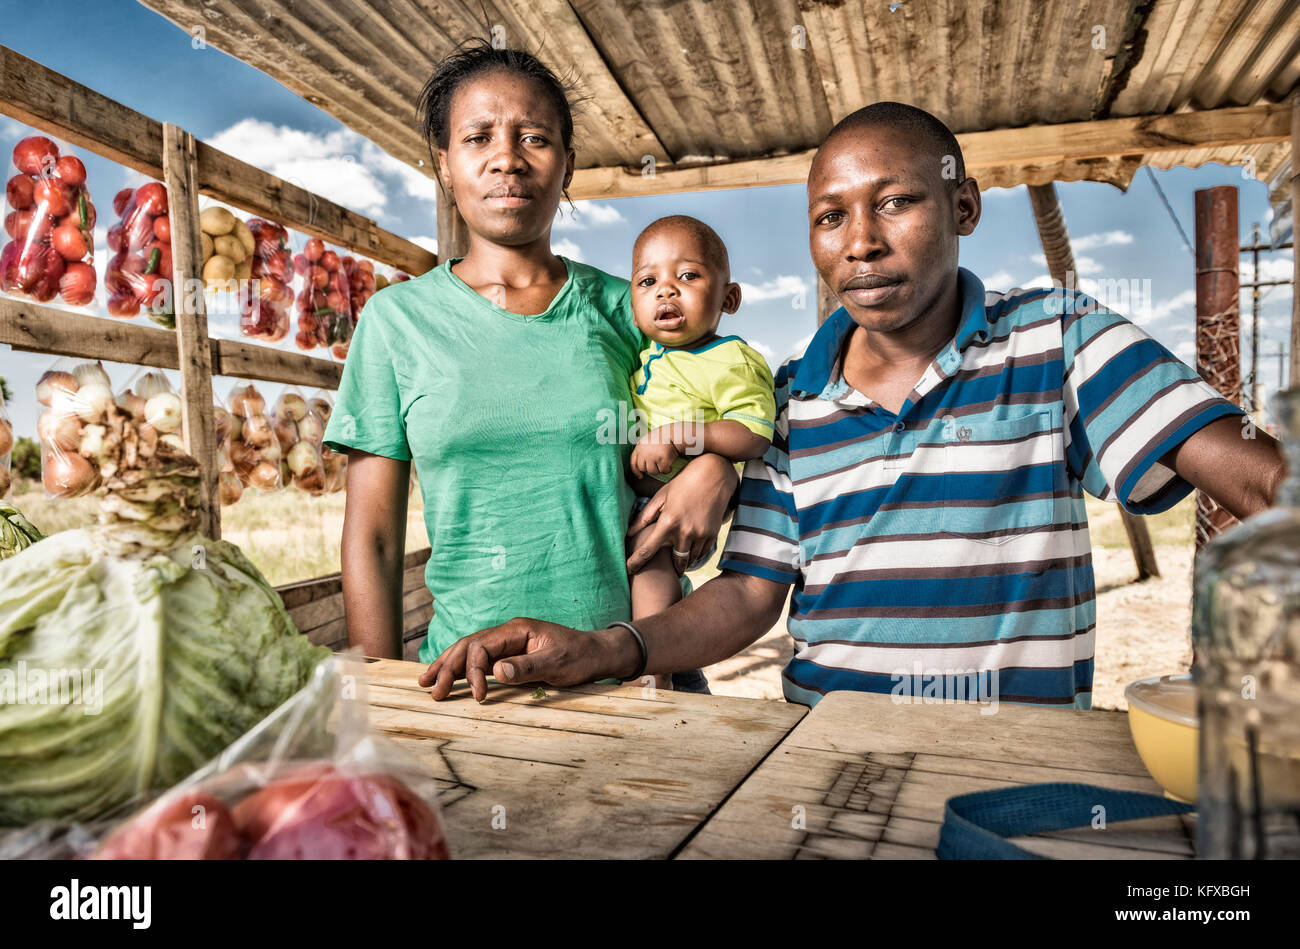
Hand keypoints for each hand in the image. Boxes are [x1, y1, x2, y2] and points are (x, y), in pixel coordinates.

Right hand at [417, 618, 636, 701]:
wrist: (597, 654)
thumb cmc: (581, 656)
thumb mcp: (558, 662)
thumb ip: (528, 666)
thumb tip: (497, 671)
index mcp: (516, 629)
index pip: (481, 646)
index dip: (473, 670)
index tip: (478, 696)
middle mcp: (507, 633)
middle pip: (468, 645)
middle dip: (447, 666)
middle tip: (431, 689)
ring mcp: (507, 643)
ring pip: (469, 651)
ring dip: (447, 665)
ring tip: (425, 681)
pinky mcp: (509, 655)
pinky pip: (479, 660)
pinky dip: (461, 669)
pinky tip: (447, 677)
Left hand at [627, 452, 736, 575]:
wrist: (713, 476)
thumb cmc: (683, 484)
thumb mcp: (661, 497)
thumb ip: (644, 517)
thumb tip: (628, 533)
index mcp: (668, 522)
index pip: (648, 550)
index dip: (636, 563)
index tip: (629, 571)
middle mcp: (685, 531)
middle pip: (675, 562)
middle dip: (671, 569)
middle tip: (665, 572)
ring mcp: (701, 534)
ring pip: (690, 560)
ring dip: (684, 563)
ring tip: (679, 564)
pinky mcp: (712, 534)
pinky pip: (702, 554)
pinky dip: (695, 556)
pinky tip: (691, 554)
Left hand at [630, 439, 678, 477]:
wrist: (674, 433)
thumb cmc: (663, 436)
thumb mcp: (647, 439)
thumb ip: (643, 450)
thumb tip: (642, 465)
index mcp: (639, 447)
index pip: (633, 462)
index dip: (636, 471)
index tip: (640, 476)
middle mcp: (643, 452)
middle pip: (643, 468)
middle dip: (650, 469)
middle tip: (658, 466)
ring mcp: (652, 456)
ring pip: (652, 471)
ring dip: (659, 470)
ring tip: (664, 465)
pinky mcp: (661, 459)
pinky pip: (662, 470)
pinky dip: (667, 470)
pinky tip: (669, 467)